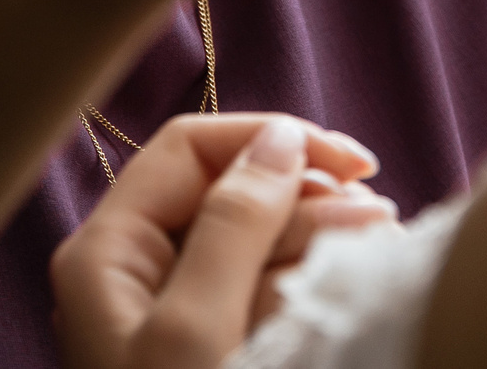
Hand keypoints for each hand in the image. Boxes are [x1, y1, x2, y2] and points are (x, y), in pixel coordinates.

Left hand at [53, 114, 397, 368]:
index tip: (350, 160)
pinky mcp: (211, 348)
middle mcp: (133, 273)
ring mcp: (173, 314)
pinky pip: (264, 287)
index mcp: (106, 255)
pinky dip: (311, 275)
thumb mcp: (197, 331)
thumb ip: (234, 227)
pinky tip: (356, 273)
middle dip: (305, 191)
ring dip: (320, 231)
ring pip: (255, 238)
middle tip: (378, 214)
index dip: (270, 139)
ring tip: (381, 241)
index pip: (189, 150)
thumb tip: (278, 139)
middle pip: (227, 188)